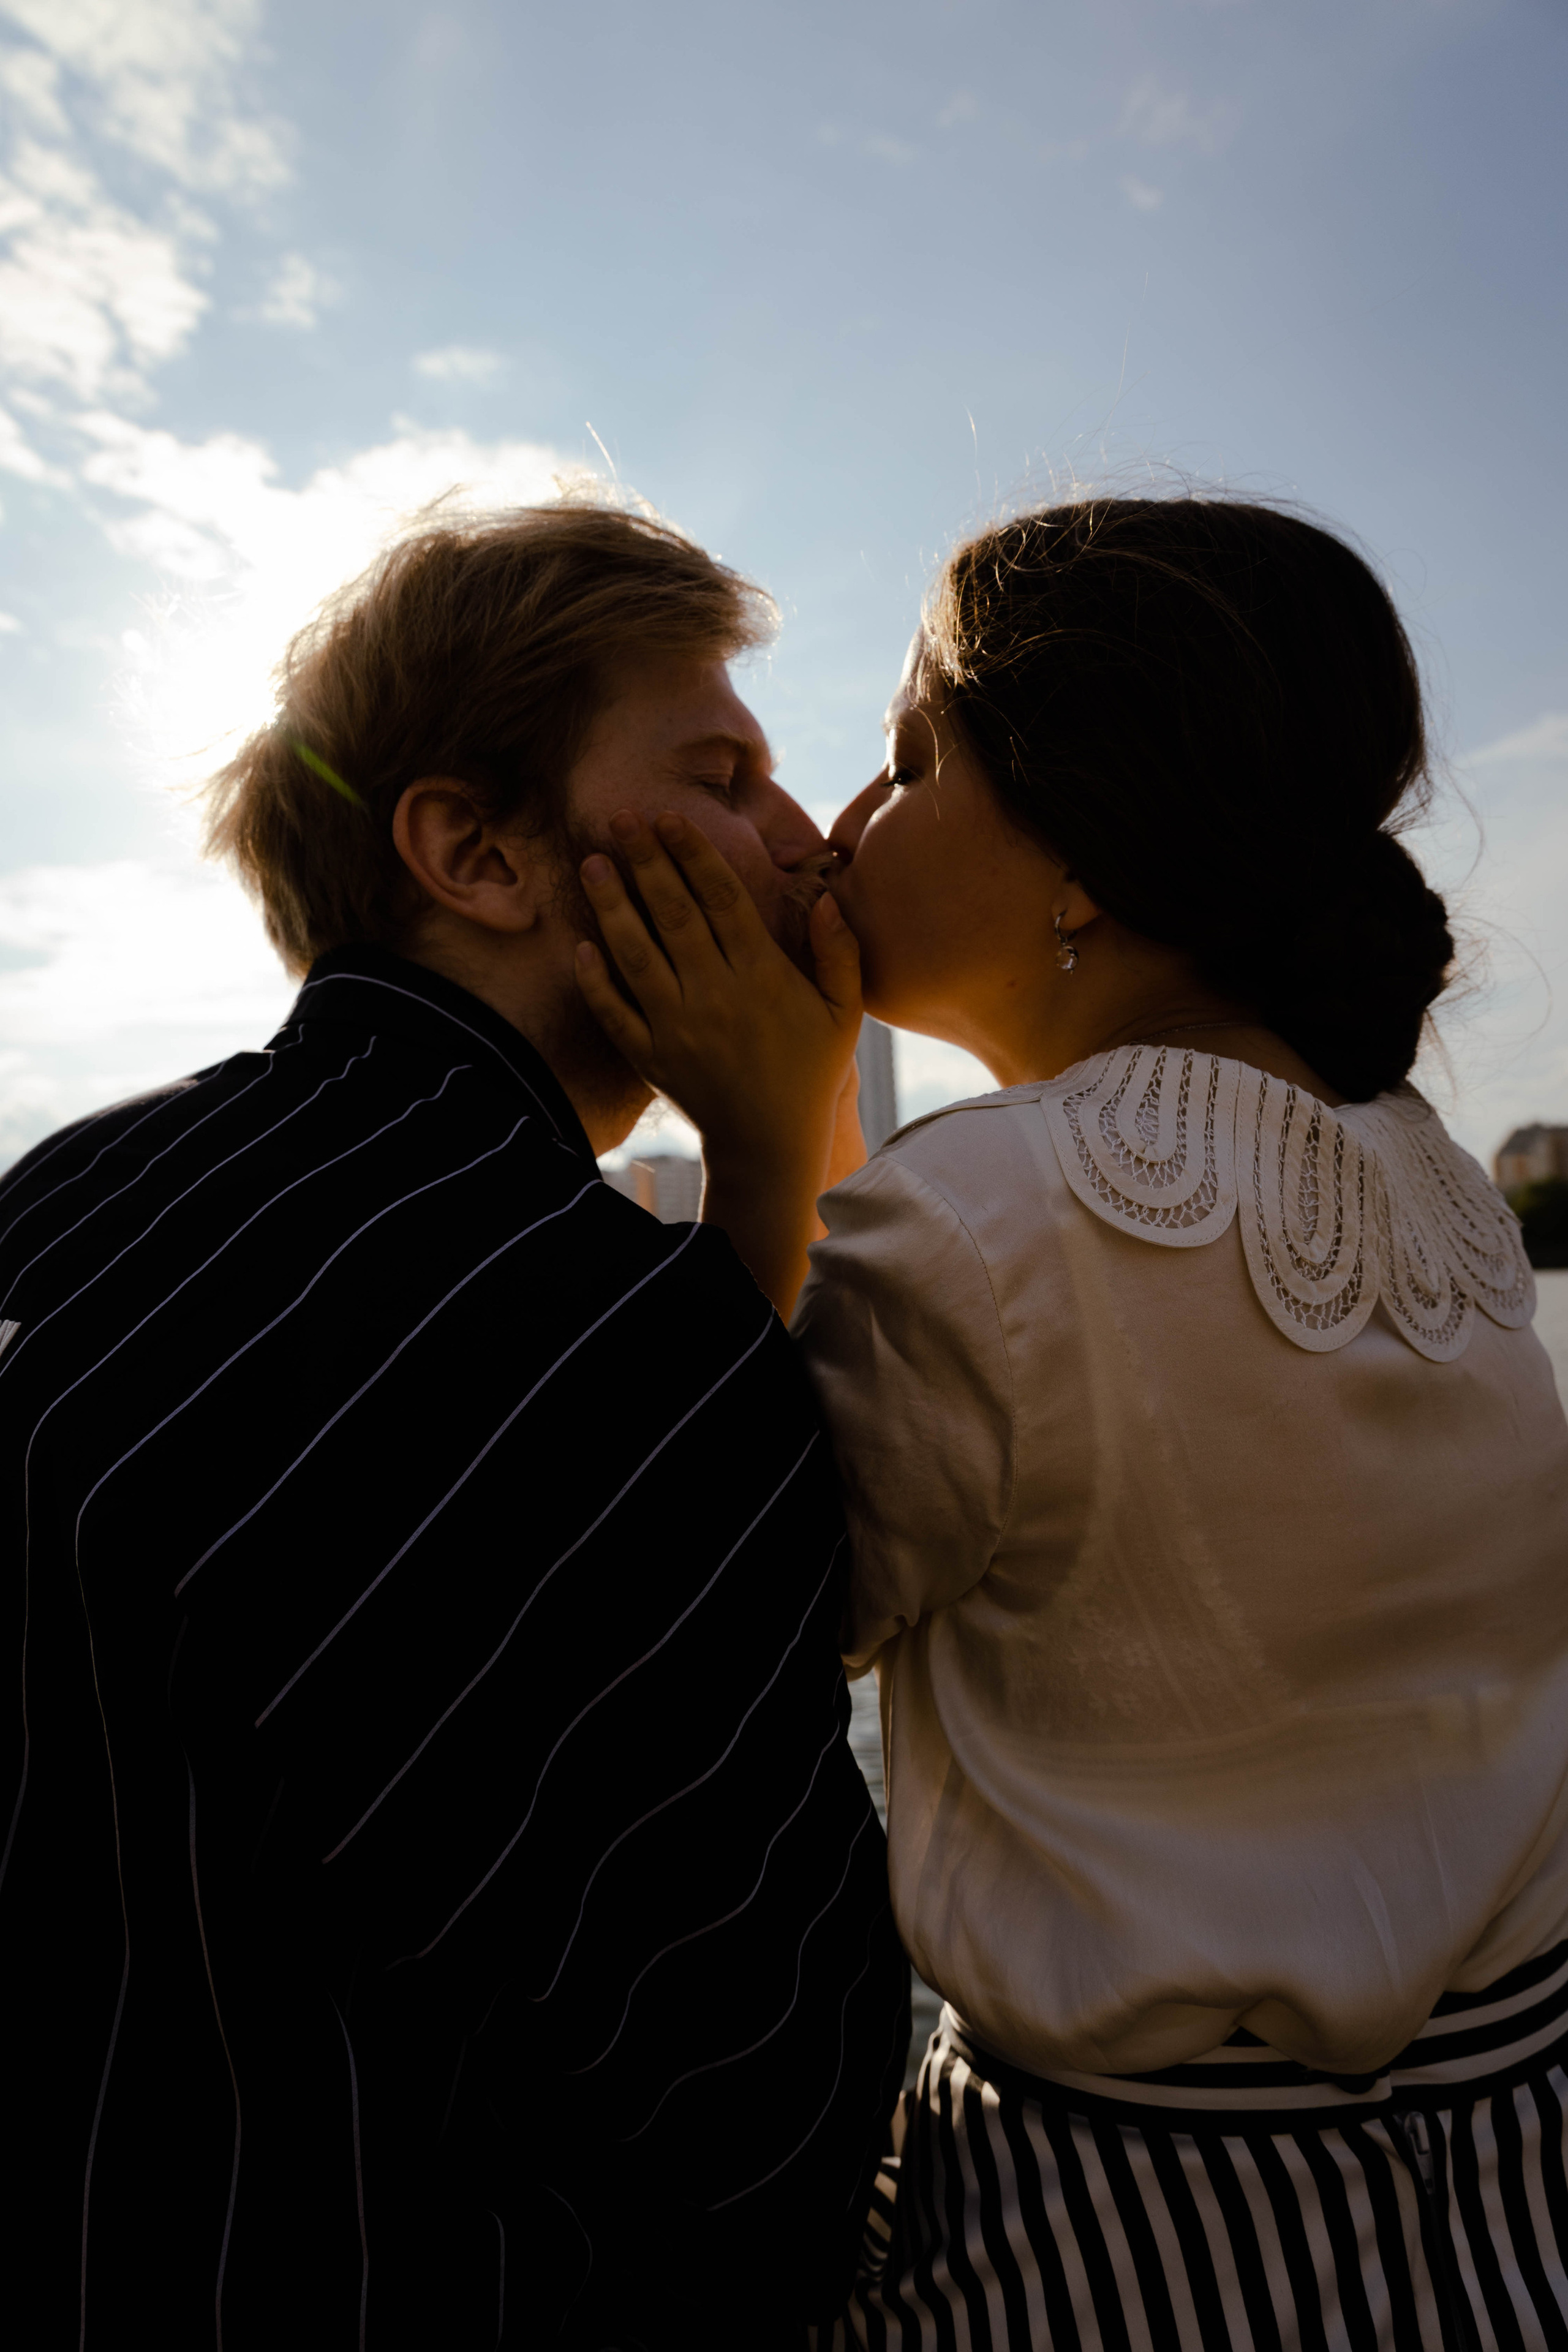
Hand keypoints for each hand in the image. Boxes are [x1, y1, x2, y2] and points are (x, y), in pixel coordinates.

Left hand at [574, 812, 862, 1316]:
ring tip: (592, 862)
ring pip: (635, 955)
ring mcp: (676, 1028)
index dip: (694, 855)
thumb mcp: (843, 1013)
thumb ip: (839, 953)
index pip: (722, 900)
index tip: (671, 819)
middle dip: (645, 861)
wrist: (769, 1147)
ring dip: (611, 906)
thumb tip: (829, 895)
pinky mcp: (649, 1058)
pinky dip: (595, 980)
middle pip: (672, 914)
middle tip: (620, 817)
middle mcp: (714, 996)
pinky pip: (615, 1012)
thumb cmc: (810, 1072)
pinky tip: (580, 945)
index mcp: (761, 977)